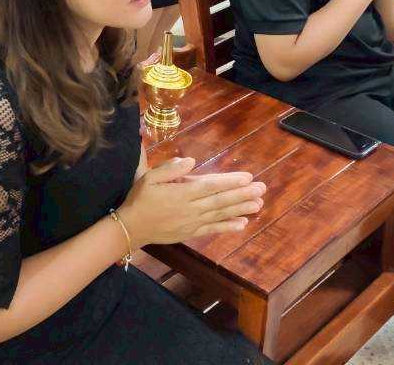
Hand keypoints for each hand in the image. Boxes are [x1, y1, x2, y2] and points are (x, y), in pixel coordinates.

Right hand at [117, 157, 264, 245]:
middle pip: (220, 200)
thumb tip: (191, 161)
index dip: (230, 182)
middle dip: (242, 194)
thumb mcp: (148, 177)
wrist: (132, 227)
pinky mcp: (191, 233)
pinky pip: (213, 229)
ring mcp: (192, 222)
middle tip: (261, 188)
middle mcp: (190, 208)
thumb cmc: (140, 198)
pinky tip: (243, 223)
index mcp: (181, 192)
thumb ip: (169, 168)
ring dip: (240, 209)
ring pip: (220, 214)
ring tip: (258, 204)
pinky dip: (228, 226)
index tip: (247, 177)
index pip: (210, 186)